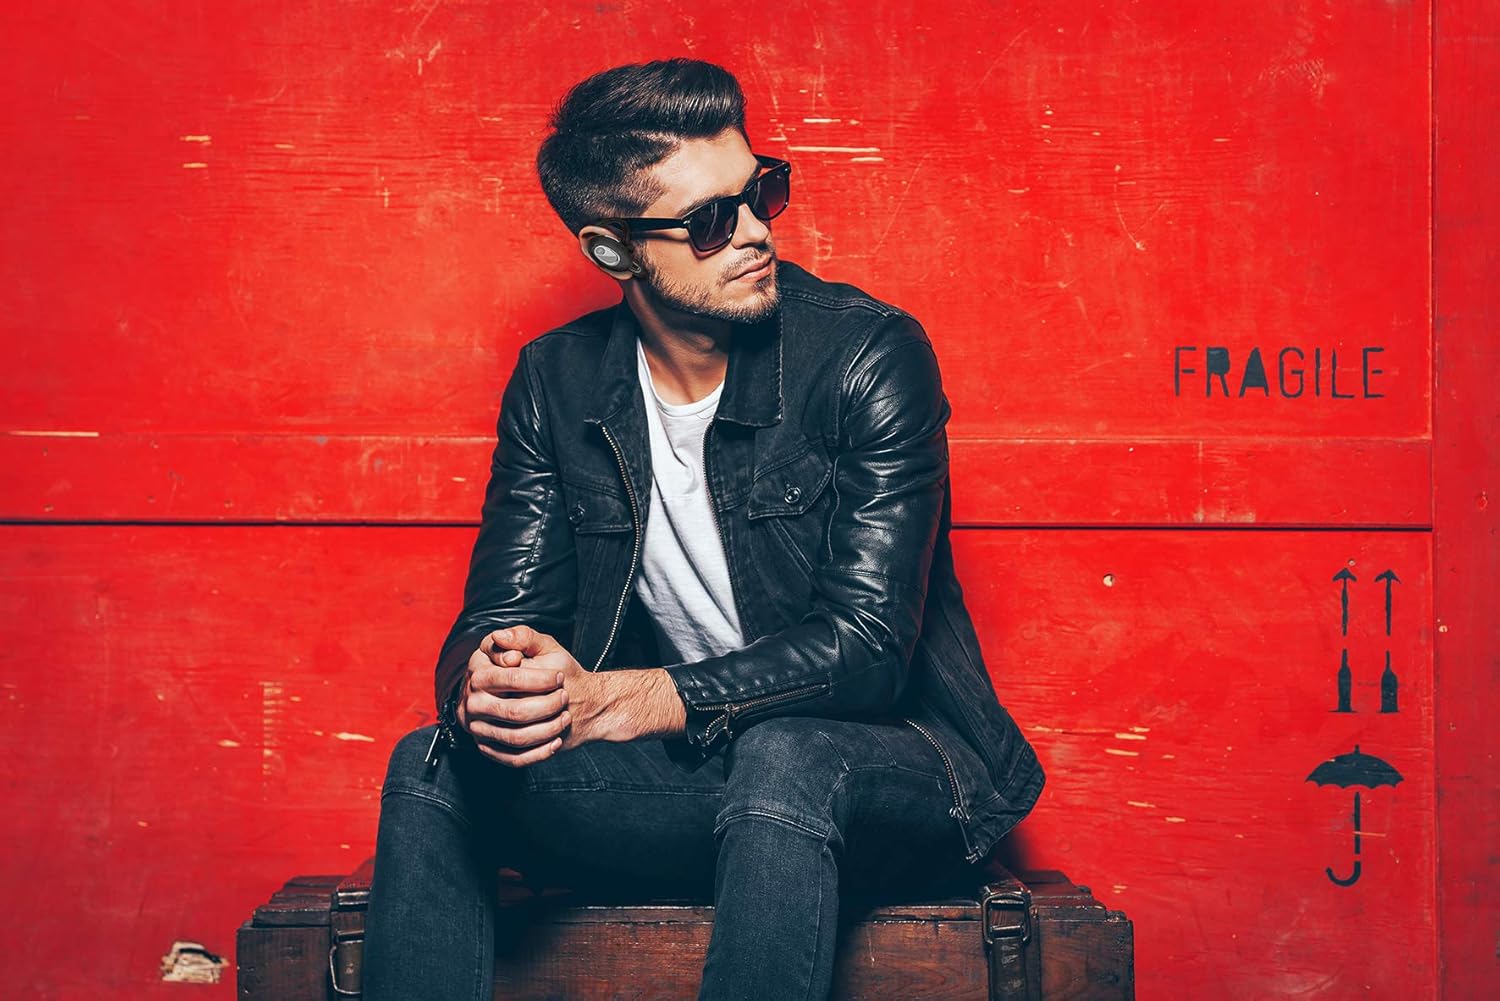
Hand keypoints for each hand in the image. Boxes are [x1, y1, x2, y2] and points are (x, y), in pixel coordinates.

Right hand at [456, 626, 572, 767]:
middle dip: (547, 705)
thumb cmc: (546, 669)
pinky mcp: (488, 747)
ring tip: (564, 717)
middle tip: (564, 698)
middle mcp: (473, 699)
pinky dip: (538, 753)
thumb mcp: (540, 646)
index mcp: (480, 670)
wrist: (552, 696)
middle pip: (513, 710)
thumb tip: (501, 637)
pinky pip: (512, 758)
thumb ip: (524, 636)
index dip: (539, 680)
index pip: (509, 678)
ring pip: (515, 737)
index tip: (558, 677)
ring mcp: (478, 726)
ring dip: (547, 729)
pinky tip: (556, 741)